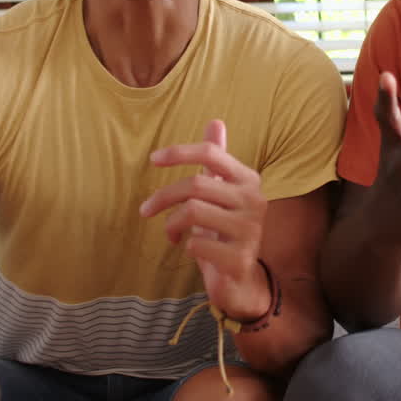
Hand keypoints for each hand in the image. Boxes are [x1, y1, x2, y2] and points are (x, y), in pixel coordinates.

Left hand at [140, 120, 269, 321]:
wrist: (241, 279)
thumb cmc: (224, 230)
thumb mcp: (221, 192)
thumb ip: (218, 160)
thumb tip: (215, 121)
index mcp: (249, 180)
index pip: (212, 154)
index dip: (180, 152)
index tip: (153, 159)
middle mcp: (254, 201)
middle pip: (196, 184)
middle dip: (163, 196)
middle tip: (146, 210)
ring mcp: (250, 230)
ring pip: (193, 212)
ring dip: (172, 224)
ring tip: (172, 234)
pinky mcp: (240, 258)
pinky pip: (197, 244)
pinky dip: (185, 246)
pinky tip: (190, 250)